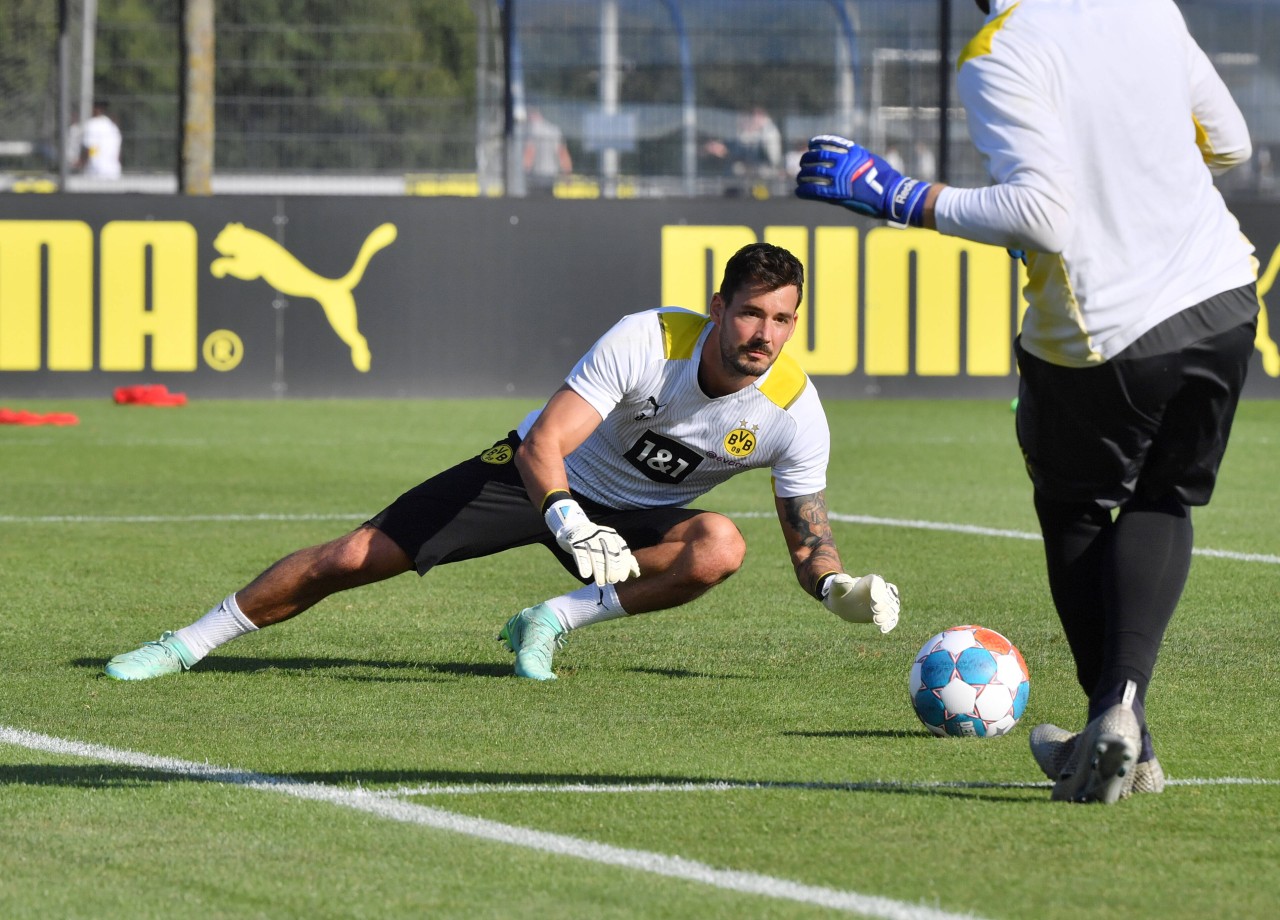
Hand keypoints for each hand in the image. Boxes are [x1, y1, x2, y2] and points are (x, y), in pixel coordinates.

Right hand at [545, 497, 640, 586]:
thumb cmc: (596, 541)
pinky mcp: (575, 541)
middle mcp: (602, 535)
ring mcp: (588, 537)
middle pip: (610, 553)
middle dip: (613, 569)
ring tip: (601, 583)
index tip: (622, 578)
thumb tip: (637, 573)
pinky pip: (580, 554)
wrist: (573, 527)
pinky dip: (584, 565)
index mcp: (613, 536)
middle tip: (612, 581)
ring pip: (596, 555)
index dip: (623, 566)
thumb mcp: (611, 546)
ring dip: (599, 571)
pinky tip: (586, 575)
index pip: (622, 551)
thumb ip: (623, 558)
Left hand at [795, 135, 930, 227]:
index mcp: (853, 152)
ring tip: (799, 178)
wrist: (891, 194)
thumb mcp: (871, 160)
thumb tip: (846, 157)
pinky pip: (815, 190)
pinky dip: (804, 191)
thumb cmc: (886, 179)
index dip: (817, 143)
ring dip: (803, 176)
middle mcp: (844, 163)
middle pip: (817, 158)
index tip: (811, 144)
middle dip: (807, 160)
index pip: (829, 143)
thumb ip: (856, 159)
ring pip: (813, 173)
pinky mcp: (837, 194)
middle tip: (802, 164)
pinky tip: (799, 191)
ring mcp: (840, 178)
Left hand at [821, 573, 899, 632]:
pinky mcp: (884, 614)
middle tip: (875, 610)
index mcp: (871, 580)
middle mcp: (881, 590)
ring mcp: (884, 602)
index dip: (878, 591)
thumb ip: (840, 582)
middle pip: (889, 594)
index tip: (874, 600)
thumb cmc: (840, 592)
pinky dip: (889, 623)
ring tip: (876, 620)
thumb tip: (845, 579)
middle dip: (885, 602)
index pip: (878, 583)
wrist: (844, 604)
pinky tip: (883, 629)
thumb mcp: (837, 587)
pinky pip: (892, 618)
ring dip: (887, 614)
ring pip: (893, 606)